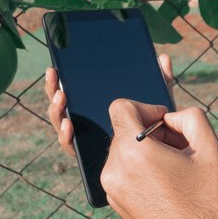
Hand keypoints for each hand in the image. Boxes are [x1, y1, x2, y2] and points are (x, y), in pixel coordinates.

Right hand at [44, 54, 174, 155]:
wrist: (164, 160)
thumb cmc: (160, 131)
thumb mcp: (159, 104)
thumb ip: (160, 82)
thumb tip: (163, 58)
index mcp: (98, 107)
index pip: (74, 92)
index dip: (60, 81)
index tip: (56, 68)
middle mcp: (87, 123)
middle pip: (63, 106)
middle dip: (53, 88)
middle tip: (53, 73)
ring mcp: (86, 139)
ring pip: (62, 125)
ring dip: (57, 110)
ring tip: (61, 95)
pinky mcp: (88, 157)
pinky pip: (73, 147)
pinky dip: (66, 136)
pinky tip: (69, 125)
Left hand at [102, 100, 217, 218]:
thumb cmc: (208, 207)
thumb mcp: (211, 151)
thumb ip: (191, 117)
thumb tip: (171, 117)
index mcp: (133, 152)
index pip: (121, 107)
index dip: (146, 107)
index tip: (166, 123)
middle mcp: (114, 170)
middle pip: (125, 130)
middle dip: (152, 133)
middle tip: (181, 149)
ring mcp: (112, 190)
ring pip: (125, 151)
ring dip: (149, 152)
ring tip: (178, 170)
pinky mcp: (116, 205)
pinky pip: (125, 172)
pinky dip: (143, 169)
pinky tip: (170, 185)